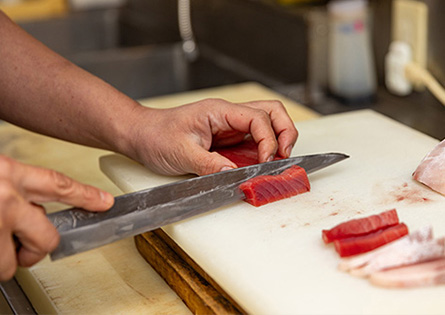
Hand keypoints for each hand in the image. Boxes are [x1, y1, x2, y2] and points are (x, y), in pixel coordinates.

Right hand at [0, 155, 113, 280]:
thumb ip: (14, 185)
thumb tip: (28, 203)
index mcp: (10, 173)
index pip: (60, 185)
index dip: (86, 196)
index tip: (105, 203)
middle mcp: (8, 198)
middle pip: (49, 238)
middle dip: (37, 247)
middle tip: (20, 246)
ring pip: (15, 262)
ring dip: (5, 259)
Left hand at [126, 98, 297, 175]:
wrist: (142, 135)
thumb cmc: (156, 136)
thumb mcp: (181, 153)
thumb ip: (209, 164)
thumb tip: (234, 175)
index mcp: (219, 111)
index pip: (258, 117)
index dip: (269, 139)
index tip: (265, 162)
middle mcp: (228, 114)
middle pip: (271, 111)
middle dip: (285, 131)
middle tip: (285, 155)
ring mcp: (229, 125)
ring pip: (267, 122)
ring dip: (278, 139)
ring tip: (279, 160)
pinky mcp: (227, 137)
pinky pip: (254, 138)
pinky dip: (265, 149)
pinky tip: (263, 163)